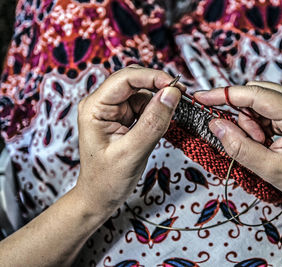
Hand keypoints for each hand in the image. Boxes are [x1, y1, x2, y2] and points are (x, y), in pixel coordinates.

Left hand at [76, 65, 182, 213]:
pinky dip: (157, 112)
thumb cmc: (107, 179)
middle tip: (180, 97)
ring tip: (168, 120)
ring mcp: (114, 111)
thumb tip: (171, 94)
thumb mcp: (132, 152)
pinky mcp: (124, 119)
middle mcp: (102, 104)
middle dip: (158, 87)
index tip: (176, 86)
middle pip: (134, 82)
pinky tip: (162, 123)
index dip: (152, 77)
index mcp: (95, 107)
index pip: (124, 78)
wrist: (100, 197)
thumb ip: (153, 122)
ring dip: (159, 102)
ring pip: (143, 93)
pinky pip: (145, 106)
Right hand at [195, 82, 281, 212]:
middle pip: (255, 93)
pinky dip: (258, 124)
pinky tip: (268, 141)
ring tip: (263, 146)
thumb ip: (240, 147)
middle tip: (251, 142)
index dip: (223, 94)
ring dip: (251, 122)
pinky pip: (265, 108)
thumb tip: (215, 125)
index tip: (201, 97)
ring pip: (258, 100)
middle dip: (242, 116)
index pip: (254, 94)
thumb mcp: (271, 169)